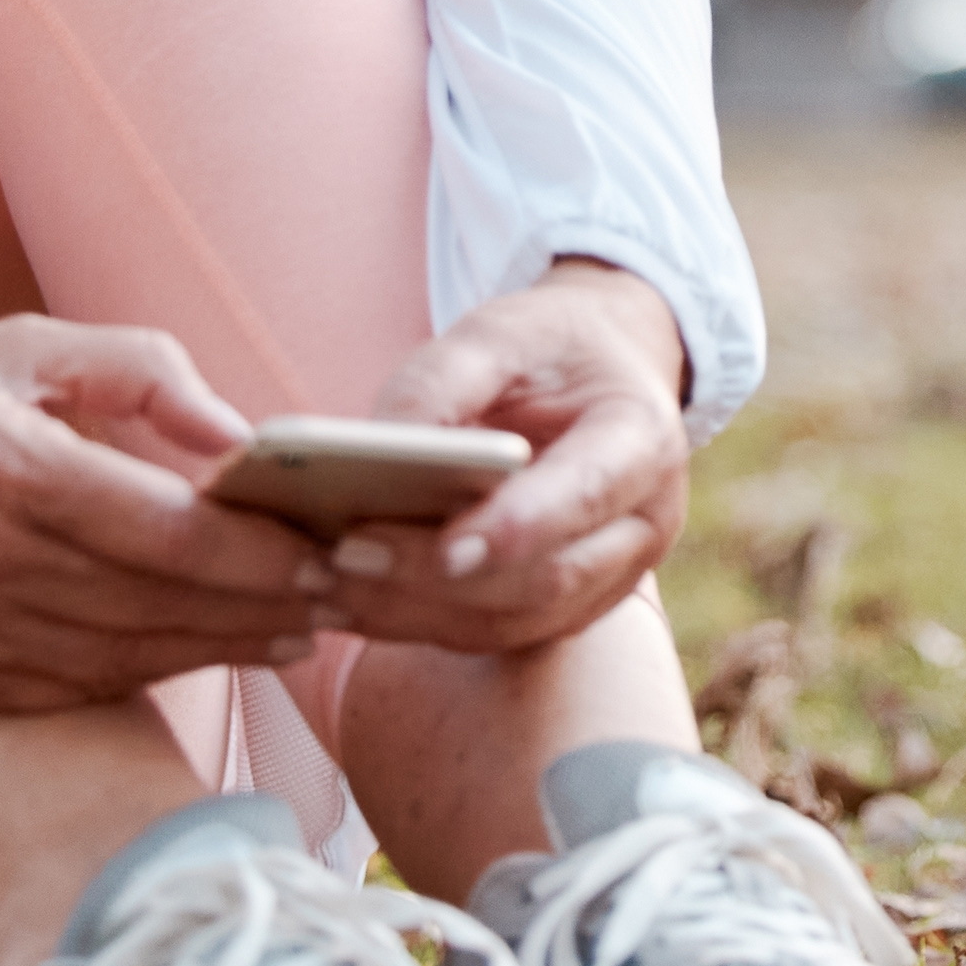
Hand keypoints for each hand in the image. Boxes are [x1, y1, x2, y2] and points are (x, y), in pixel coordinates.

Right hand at [0, 259, 345, 715]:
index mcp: (6, 469)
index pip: (170, 531)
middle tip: (344, 598)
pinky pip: (73, 688)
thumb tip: (241, 437)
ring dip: (223, 650)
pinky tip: (203, 652)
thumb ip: (139, 373)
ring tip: (296, 633)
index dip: (263, 553)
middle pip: (161, 605)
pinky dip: (147, 672)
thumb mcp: (18, 348)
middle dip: (266, 607)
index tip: (330, 550)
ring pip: (125, 656)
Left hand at [313, 260, 691, 656]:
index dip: (520, 528)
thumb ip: (440, 381)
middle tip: (344, 556)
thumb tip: (373, 449)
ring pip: (512, 621)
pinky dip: (416, 624)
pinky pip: (492, 634)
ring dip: (413, 613)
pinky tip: (349, 602)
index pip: (586, 495)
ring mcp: (610, 577)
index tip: (445, 547)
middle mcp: (641, 523)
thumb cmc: (548, 348)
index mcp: (640, 438)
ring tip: (324, 584)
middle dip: (438, 578)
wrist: (603, 372)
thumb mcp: (498, 331)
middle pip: (545, 577)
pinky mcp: (567, 608)